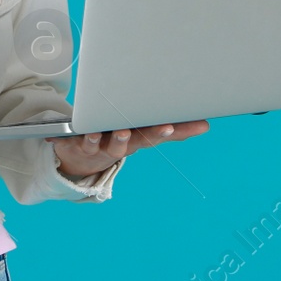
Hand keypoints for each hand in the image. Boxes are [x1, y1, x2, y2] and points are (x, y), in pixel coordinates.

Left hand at [47, 120, 209, 179]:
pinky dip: (86, 137)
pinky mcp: (81, 145)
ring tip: (124, 131)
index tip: (198, 125)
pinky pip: (84, 142)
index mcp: (138, 139)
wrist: (78, 158)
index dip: (179, 131)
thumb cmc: (113, 137)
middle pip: (142, 141)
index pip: (161, 134)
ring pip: (113, 145)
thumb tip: (203, 123)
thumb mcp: (137, 132)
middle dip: (155, 134)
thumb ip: (162, 126)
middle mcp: (123, 145)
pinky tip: (89, 132)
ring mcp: (102, 147)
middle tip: (168, 128)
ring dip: (119, 139)